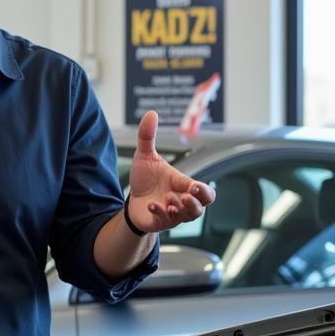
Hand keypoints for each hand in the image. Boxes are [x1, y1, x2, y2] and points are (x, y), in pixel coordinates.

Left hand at [127, 110, 215, 232]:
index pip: (203, 190)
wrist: (131, 199)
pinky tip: (153, 205)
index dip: (202, 189)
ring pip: (188, 217)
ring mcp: (173, 214)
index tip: (194, 186)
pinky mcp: (160, 222)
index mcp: (183, 184)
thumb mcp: (145, 156)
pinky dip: (160, 213)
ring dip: (181, 208)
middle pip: (203, 207)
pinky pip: (165, 221)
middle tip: (190, 195)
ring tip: (169, 198)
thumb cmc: (145, 179)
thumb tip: (151, 113)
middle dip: (199, 202)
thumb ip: (148, 136)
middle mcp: (182, 200)